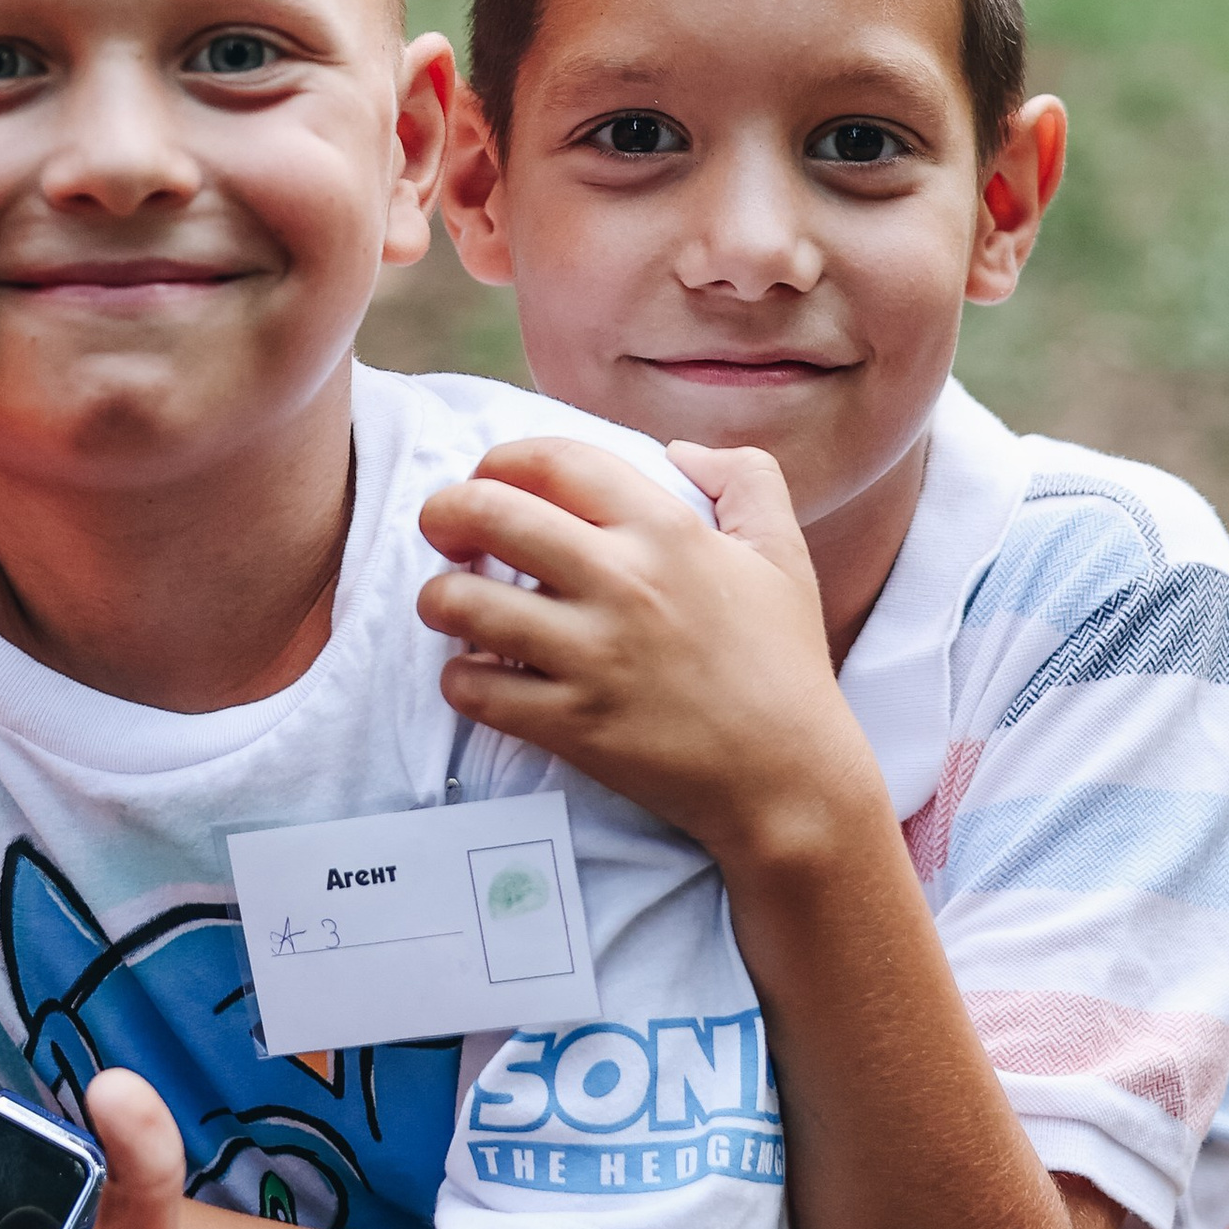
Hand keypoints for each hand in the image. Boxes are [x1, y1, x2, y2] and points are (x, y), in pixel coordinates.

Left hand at [416, 435, 884, 873]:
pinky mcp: (571, 724)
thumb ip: (746, 477)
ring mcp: (591, 656)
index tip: (488, 476)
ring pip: (464, 603)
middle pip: (489, 514)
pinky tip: (476, 674)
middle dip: (444, 512)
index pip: (555, 461)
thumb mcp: (784, 552)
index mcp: (667, 530)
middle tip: (441, 528)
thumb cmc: (786, 664)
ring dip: (439, 598)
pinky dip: (460, 678)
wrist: (789, 779)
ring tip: (448, 603)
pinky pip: (475, 689)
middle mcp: (621, 582)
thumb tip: (681, 448)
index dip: (502, 458)